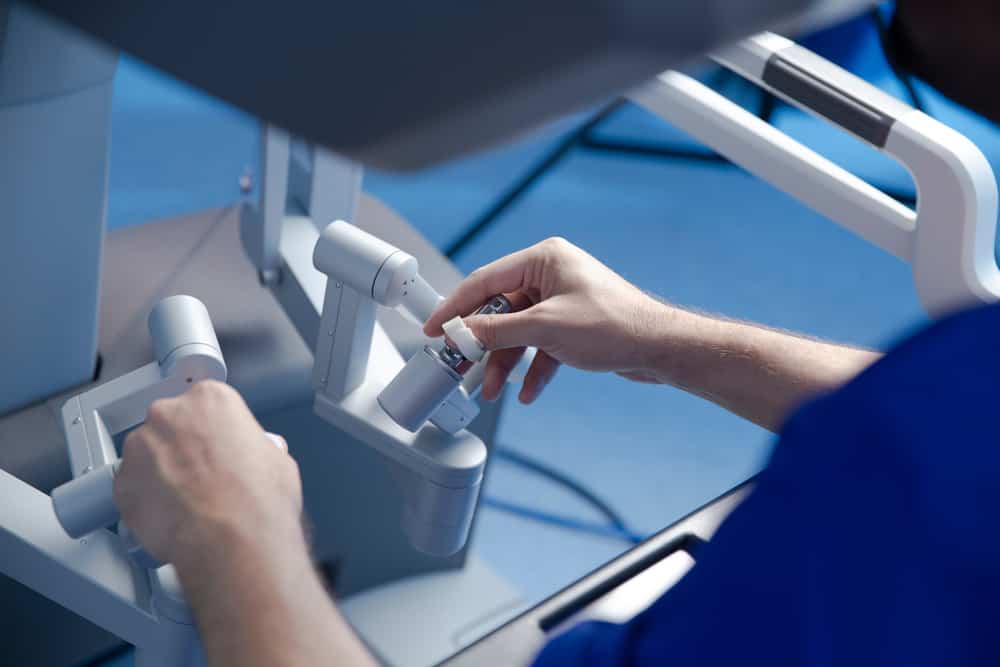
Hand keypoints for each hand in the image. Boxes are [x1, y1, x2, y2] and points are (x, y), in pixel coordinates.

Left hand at [114, 380, 303, 569]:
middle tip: (204, 474)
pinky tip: (172, 516)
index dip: (214, 430)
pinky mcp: (122, 484)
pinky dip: (147, 501)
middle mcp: (169, 415)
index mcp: (210, 399)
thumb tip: (254, 457)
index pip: (207, 404)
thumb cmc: (256, 500)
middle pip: (172, 424)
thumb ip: (255, 447)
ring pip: (147, 456)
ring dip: (162, 473)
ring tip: (188, 501)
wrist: (232, 541)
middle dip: (183, 447)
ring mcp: (140, 448)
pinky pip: (132, 488)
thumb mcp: (276, 459)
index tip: (218, 446)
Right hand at [425, 237, 671, 403]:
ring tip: (494, 390)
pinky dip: (533, 368)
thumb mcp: (545, 329)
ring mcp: (562, 300)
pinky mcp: (572, 324)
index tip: (435, 329)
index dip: (455, 308)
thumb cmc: (614, 325)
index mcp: (544, 259)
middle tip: (464, 368)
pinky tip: (528, 391)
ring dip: (506, 363)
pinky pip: (541, 345)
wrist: (660, 348)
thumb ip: (498, 331)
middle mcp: (551, 275)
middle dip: (485, 346)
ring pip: (520, 332)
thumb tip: (464, 334)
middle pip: (500, 311)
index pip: (485, 280)